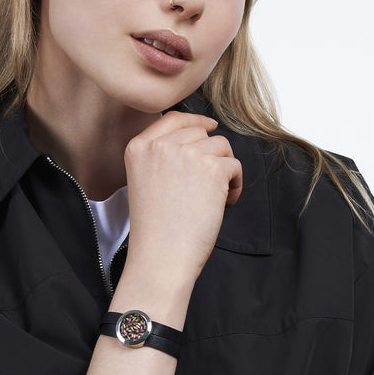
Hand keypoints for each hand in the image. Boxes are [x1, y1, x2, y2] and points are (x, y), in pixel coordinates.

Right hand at [123, 111, 241, 287]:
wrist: (162, 256)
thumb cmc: (155, 227)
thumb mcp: (145, 180)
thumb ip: (162, 155)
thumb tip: (201, 133)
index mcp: (139, 147)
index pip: (172, 118)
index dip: (195, 120)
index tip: (209, 126)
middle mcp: (160, 146)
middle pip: (200, 132)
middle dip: (210, 154)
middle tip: (207, 184)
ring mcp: (186, 155)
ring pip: (221, 146)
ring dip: (224, 169)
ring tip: (214, 196)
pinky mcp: (211, 168)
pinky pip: (235, 165)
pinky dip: (235, 184)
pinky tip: (224, 203)